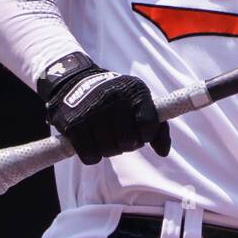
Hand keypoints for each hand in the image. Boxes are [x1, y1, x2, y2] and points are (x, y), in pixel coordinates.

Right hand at [39, 54, 170, 164]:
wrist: (74, 81)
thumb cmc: (115, 98)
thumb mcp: (138, 102)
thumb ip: (157, 126)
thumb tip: (164, 153)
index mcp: (135, 92)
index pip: (148, 126)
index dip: (145, 136)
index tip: (139, 133)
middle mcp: (114, 99)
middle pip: (128, 142)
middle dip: (126, 145)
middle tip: (119, 137)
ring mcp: (92, 111)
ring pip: (109, 151)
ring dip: (108, 151)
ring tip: (105, 139)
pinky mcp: (74, 124)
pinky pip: (90, 155)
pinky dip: (92, 156)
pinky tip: (91, 145)